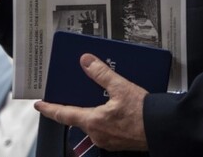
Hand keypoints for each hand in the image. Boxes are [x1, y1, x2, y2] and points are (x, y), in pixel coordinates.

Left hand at [34, 54, 148, 151]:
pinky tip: (114, 107)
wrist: (163, 129)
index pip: (63, 114)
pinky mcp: (118, 141)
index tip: (40, 104)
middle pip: (78, 118)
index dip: (50, 108)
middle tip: (71, 95)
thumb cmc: (144, 113)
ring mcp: (107, 140)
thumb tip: (86, 62)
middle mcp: (97, 134)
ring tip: (98, 97)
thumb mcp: (121, 88)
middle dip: (74, 106)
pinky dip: (105, 117)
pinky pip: (105, 128)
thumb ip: (101, 74)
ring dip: (92, 111)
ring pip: (92, 123)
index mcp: (93, 122)